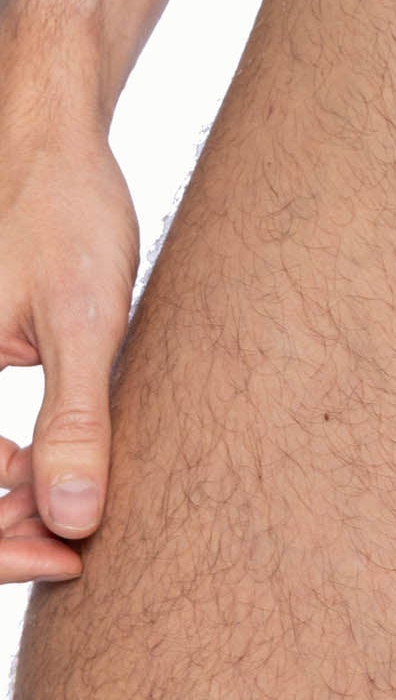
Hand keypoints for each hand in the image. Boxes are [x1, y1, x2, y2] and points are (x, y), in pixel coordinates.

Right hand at [0, 95, 137, 583]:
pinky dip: (1, 464)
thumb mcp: (84, 322)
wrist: (51, 145)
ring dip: (4, 502)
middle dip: (2, 531)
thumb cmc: (65, 215)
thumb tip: (77, 517)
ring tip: (74, 509)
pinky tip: (45, 465)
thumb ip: (77, 418)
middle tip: (77, 544)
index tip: (69, 553)